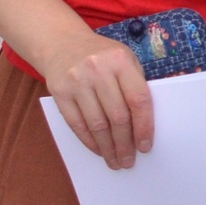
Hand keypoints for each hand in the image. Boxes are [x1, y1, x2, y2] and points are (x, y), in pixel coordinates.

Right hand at [35, 30, 153, 169]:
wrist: (62, 43)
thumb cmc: (102, 56)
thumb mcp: (125, 59)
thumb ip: (135, 85)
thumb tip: (145, 125)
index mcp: (120, 61)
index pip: (138, 99)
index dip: (144, 127)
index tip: (146, 147)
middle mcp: (98, 70)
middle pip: (117, 116)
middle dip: (125, 144)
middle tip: (129, 161)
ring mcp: (76, 81)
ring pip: (96, 124)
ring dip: (108, 148)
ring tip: (115, 161)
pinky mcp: (59, 92)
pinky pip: (76, 124)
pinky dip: (89, 141)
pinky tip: (99, 150)